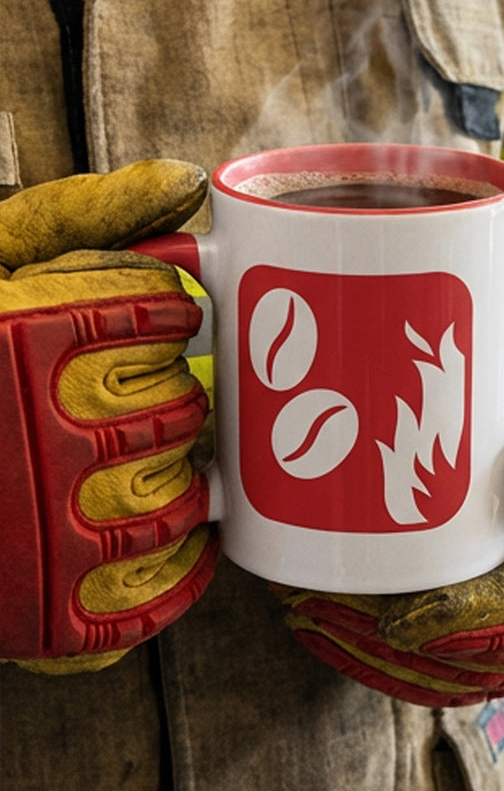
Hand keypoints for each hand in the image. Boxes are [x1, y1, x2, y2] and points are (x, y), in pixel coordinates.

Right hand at [0, 161, 215, 672]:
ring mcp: (43, 530)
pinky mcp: (43, 609)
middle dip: (183, 400)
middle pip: (178, 411)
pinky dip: (178, 575)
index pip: (160, 319)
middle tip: (168, 397)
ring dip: (188, 482)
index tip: (170, 325)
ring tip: (171, 463)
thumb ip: (78, 217)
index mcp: (27, 338)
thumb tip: (182, 181)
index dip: (174, 320)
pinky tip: (178, 544)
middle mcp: (42, 431)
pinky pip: (146, 600)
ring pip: (173, 505)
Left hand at [281, 324, 503, 704]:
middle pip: (494, 655)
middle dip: (402, 651)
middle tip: (318, 615)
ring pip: (469, 673)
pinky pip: (461, 666)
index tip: (399, 622)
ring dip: (387, 663)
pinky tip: (337, 640)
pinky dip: (398, 664)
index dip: (471, 621)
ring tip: (310, 621)